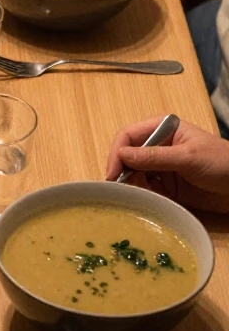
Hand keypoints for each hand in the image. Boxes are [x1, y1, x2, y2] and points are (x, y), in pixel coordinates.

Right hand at [106, 117, 228, 211]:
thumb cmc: (222, 163)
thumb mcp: (188, 157)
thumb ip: (155, 157)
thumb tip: (122, 155)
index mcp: (163, 129)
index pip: (129, 136)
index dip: (117, 153)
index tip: (112, 173)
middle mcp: (158, 146)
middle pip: (127, 156)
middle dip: (120, 171)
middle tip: (117, 189)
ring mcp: (162, 167)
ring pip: (133, 174)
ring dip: (129, 185)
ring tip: (131, 197)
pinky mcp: (166, 187)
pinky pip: (145, 189)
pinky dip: (139, 195)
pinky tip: (141, 201)